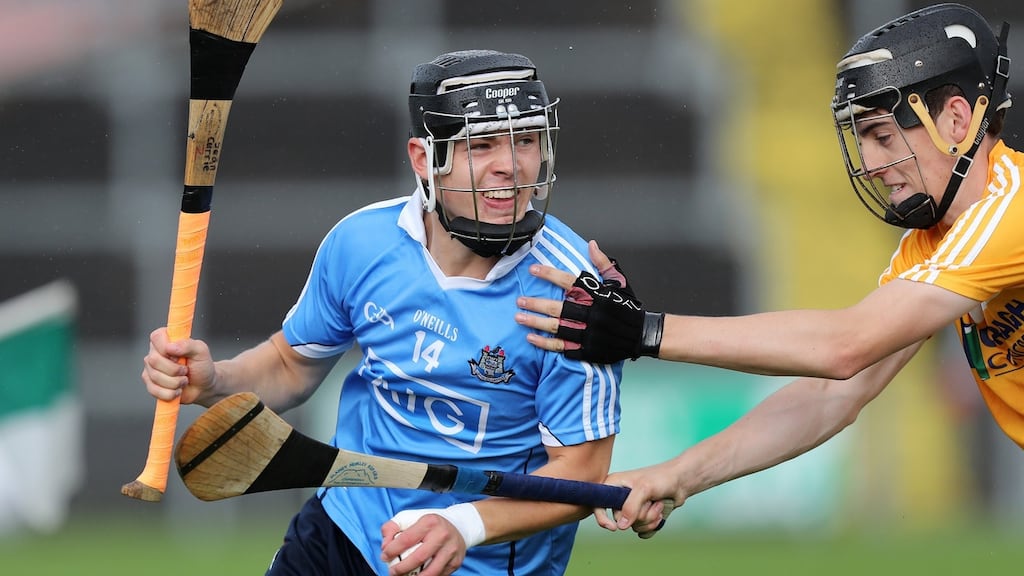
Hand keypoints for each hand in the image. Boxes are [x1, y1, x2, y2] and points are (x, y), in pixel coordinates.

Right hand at [141, 327, 214, 404]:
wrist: (203, 386)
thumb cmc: (202, 366)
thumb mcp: (201, 351)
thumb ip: (188, 345)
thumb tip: (170, 347)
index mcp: (166, 339)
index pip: (156, 337)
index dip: (166, 348)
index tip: (179, 356)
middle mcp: (155, 353)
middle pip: (154, 360)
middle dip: (175, 369)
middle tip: (185, 370)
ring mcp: (150, 369)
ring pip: (155, 377)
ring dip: (175, 382)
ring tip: (184, 380)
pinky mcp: (150, 384)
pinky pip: (154, 391)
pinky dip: (170, 393)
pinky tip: (177, 390)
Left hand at [381, 504, 483, 575]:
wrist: (459, 525)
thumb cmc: (429, 524)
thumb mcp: (409, 518)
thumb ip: (392, 527)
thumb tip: (385, 546)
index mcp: (430, 522)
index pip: (406, 539)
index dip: (392, 550)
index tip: (384, 556)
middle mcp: (442, 535)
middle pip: (418, 558)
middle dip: (401, 569)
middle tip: (392, 571)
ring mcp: (450, 550)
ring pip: (430, 572)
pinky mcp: (455, 562)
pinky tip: (418, 574)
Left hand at [516, 241, 663, 362]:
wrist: (642, 334)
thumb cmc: (628, 307)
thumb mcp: (619, 283)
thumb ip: (603, 264)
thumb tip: (591, 244)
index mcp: (598, 295)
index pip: (569, 281)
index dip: (550, 274)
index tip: (533, 270)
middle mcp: (592, 313)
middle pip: (558, 307)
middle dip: (536, 303)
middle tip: (520, 300)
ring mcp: (589, 333)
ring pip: (557, 327)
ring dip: (536, 323)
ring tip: (519, 318)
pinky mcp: (588, 349)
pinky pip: (562, 347)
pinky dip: (546, 343)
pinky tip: (531, 338)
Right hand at [593, 463, 686, 538]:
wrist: (680, 482)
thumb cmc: (661, 478)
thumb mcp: (644, 489)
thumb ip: (630, 506)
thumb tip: (621, 526)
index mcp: (614, 485)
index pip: (598, 504)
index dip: (602, 518)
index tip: (613, 527)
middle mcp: (620, 497)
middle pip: (621, 520)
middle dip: (640, 515)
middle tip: (651, 502)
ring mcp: (632, 507)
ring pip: (633, 526)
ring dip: (649, 519)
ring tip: (658, 504)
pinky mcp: (642, 515)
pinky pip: (642, 530)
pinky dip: (652, 525)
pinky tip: (660, 513)